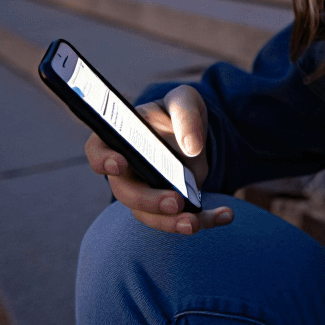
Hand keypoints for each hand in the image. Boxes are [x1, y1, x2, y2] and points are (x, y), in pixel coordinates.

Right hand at [84, 84, 232, 233]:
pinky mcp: (169, 205)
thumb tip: (191, 147)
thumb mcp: (185, 101)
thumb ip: (186, 115)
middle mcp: (128, 171)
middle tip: (175, 202)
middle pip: (126, 192)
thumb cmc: (178, 112)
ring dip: (171, 223)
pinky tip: (225, 215)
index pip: (98, 150)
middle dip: (148, 201)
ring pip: (149, 215)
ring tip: (194, 223)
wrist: (194, 132)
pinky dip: (204, 220)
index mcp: (121, 138)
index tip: (119, 164)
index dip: (103, 159)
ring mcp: (146, 192)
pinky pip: (181, 219)